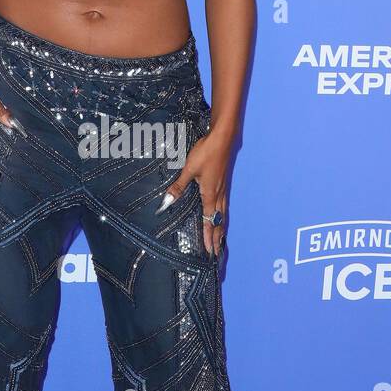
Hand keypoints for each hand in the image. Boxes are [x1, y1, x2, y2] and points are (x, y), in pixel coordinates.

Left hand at [156, 129, 231, 256]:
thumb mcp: (189, 169)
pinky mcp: (224, 183)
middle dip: (218, 238)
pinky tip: (221, 217)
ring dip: (221, 229)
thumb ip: (178, 187)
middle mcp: (219, 195)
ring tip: (220, 241)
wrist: (223, 137)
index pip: (209, 221)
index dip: (208, 237)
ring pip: (223, 214)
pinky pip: (224, 206)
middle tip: (217, 253)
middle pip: (219, 222)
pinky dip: (223, 217)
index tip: (210, 252)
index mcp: (211, 194)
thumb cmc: (206, 152)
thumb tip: (166, 202)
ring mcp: (224, 189)